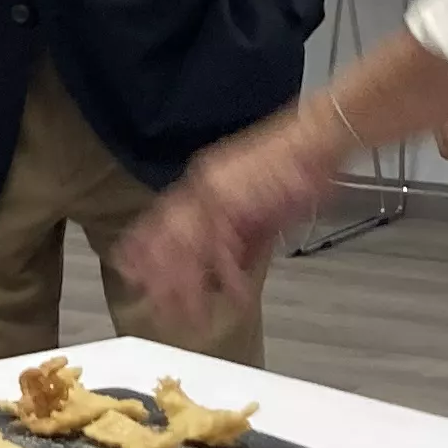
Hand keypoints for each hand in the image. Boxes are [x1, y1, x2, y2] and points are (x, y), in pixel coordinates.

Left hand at [112, 107, 342, 327]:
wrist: (318, 137)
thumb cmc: (297, 167)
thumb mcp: (263, 210)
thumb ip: (245, 238)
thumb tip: (232, 268)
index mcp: (205, 184)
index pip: (164, 219)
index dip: (145, 246)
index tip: (129, 268)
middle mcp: (204, 187)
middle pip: (170, 235)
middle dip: (159, 271)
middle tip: (149, 299)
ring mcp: (219, 193)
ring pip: (191, 245)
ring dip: (186, 281)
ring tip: (181, 310)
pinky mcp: (240, 202)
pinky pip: (227, 245)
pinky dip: (229, 273)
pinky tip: (231, 295)